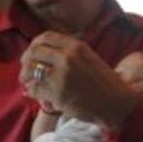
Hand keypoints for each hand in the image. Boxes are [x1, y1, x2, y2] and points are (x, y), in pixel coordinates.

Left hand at [21, 31, 138, 126]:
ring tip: (27, 82)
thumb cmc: (105, 83)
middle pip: (34, 52)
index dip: (35, 45)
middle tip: (25, 70)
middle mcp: (67, 57)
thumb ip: (70, 53)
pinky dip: (32, 91)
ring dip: (25, 77)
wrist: (117, 103)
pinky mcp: (58, 93)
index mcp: (76, 46)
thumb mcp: (90, 58)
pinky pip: (35, 89)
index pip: (46, 37)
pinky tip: (33, 93)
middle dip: (26, 61)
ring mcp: (61, 75)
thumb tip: (44, 53)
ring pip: (31, 71)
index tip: (32, 53)